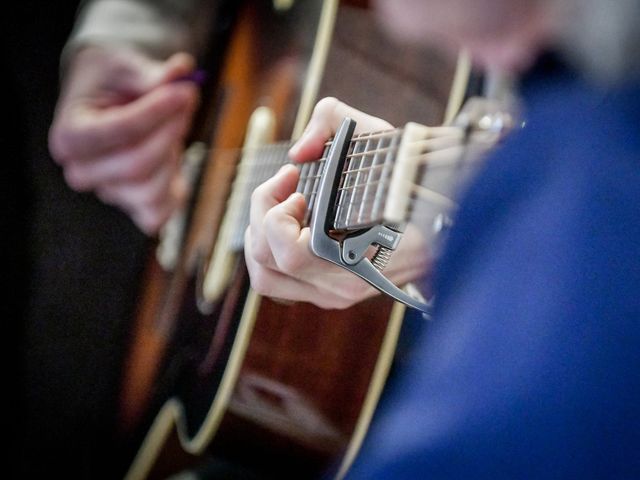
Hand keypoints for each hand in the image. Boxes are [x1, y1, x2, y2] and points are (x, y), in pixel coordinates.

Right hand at [49, 46, 199, 234]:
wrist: (111, 97)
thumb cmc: (113, 79)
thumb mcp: (125, 65)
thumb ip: (151, 74)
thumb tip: (182, 71)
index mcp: (69, 136)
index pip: (116, 133)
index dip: (155, 112)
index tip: (185, 90)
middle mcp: (82, 172)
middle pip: (137, 165)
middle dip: (170, 130)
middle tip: (188, 97)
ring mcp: (108, 193)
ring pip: (151, 191)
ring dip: (175, 154)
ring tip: (177, 121)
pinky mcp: (132, 206)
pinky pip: (158, 214)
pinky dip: (175, 190)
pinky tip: (175, 159)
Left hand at [244, 97, 430, 308]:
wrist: (447, 217)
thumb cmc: (411, 177)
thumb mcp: (377, 134)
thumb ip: (329, 120)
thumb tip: (299, 153)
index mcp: (356, 256)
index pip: (289, 251)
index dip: (278, 211)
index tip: (299, 185)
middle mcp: (343, 284)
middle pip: (266, 260)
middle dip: (264, 212)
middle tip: (287, 186)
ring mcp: (336, 296)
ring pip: (264, 279)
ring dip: (260, 238)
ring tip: (280, 208)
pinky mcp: (330, 296)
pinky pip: (277, 284)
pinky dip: (270, 254)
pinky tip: (290, 227)